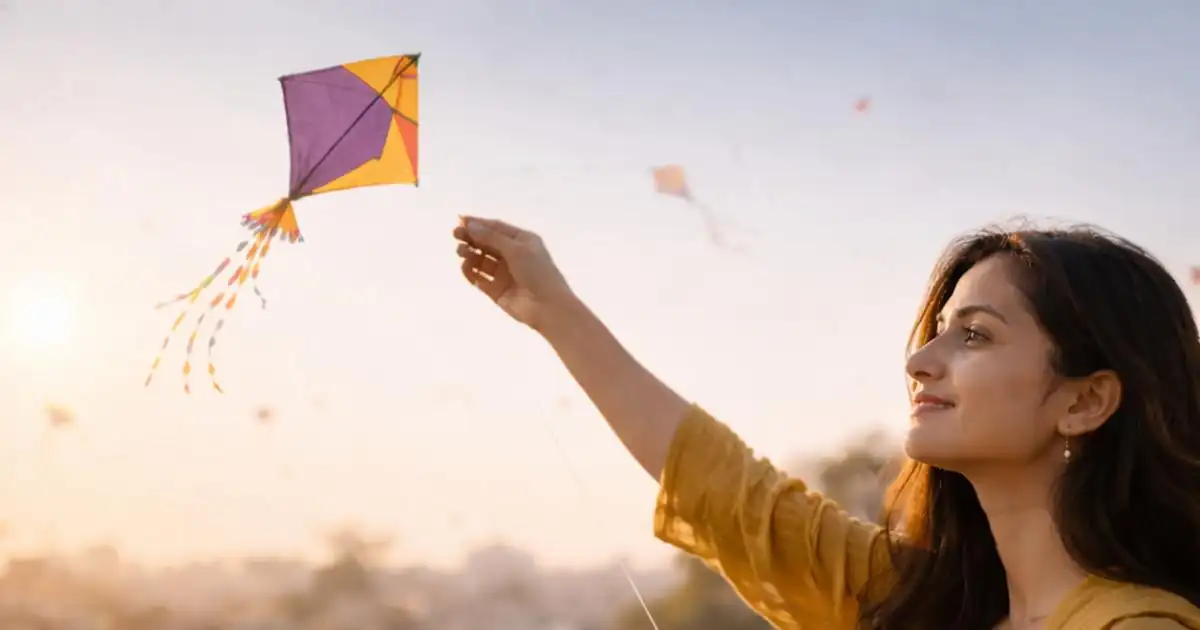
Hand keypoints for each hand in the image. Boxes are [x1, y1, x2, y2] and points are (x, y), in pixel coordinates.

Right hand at [453, 216, 575, 330]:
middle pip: (487, 243)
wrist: (547, 307)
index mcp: (522, 241)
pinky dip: (471, 272)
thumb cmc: (537, 272)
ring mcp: (504, 274)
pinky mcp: (496, 290)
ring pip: (482, 260)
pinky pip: (480, 278)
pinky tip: (465, 267)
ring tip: (461, 252)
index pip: (497, 228)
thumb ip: (491, 237)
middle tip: (455, 235)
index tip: (460, 221)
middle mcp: (513, 255)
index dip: (478, 224)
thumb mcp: (516, 249)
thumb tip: (470, 225)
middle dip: (471, 238)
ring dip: (470, 254)